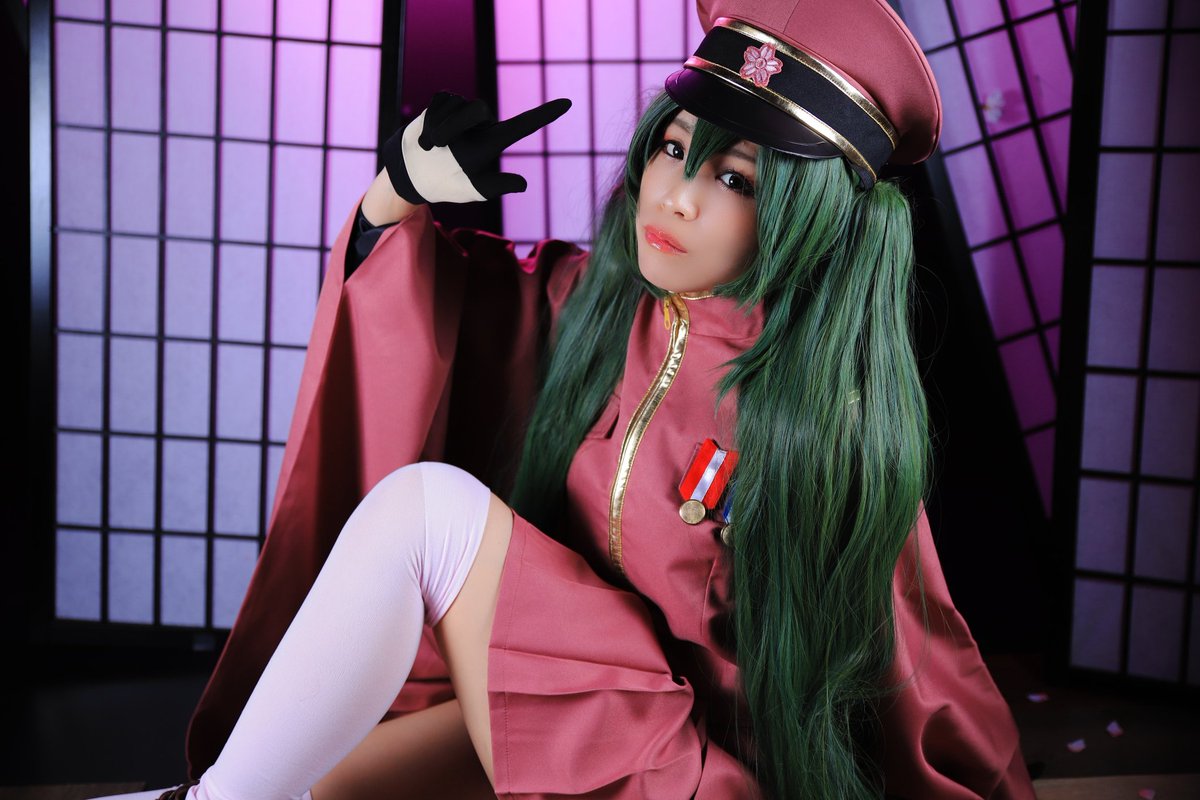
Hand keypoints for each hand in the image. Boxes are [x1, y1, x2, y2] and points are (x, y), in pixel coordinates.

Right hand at [382, 91, 570, 204]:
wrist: (413, 174)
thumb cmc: (448, 184)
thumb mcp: (473, 190)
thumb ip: (496, 186)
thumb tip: (523, 184)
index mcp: (492, 142)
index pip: (522, 125)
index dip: (545, 114)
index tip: (568, 103)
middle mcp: (481, 124)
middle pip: (479, 109)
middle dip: (456, 125)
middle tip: (441, 147)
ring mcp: (462, 112)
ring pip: (457, 104)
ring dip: (440, 126)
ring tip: (432, 147)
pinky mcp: (443, 103)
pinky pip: (440, 102)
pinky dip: (430, 120)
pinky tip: (426, 137)